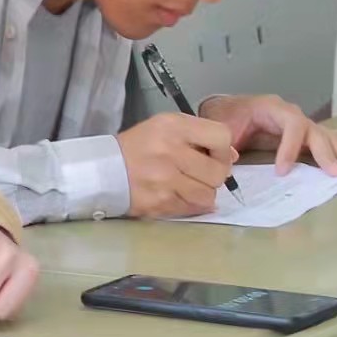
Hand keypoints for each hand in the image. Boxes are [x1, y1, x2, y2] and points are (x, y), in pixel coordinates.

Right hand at [117, 112, 239, 216]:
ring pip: (208, 195)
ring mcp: (164, 181)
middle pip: (218, 172)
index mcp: (173, 127)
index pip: (221, 137)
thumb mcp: (167, 127)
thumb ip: (201, 136)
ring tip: (188, 185)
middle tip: (200, 173)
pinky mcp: (159, 204)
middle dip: (214, 175)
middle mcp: (170, 152)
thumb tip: (233, 156)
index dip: (223, 149)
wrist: (103, 169)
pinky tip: (178, 195)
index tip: (212, 154)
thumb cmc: (139, 146)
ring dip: (202, 192)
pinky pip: (192, 209)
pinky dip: (190, 205)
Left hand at [199, 94, 336, 176]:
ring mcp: (300, 123)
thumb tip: (233, 158)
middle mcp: (292, 113)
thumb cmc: (226, 118)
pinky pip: (325, 142)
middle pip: (314, 131)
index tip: (282, 172)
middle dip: (327, 152)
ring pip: (325, 136)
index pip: (291, 125)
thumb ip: (226, 141)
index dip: (289, 148)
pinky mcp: (304, 135)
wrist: (228, 109)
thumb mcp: (222, 127)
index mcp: (272, 108)